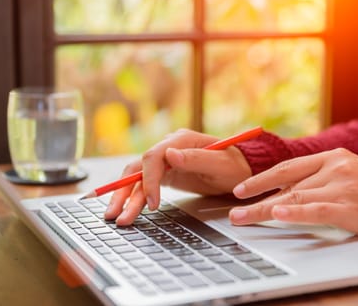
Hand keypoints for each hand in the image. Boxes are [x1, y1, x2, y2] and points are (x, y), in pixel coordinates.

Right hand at [104, 128, 251, 224]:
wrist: (241, 170)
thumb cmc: (235, 165)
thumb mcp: (221, 163)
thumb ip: (196, 158)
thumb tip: (170, 154)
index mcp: (181, 140)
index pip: (154, 156)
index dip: (149, 180)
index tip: (152, 203)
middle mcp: (168, 148)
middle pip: (139, 167)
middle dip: (124, 191)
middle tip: (115, 213)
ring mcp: (165, 161)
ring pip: (138, 179)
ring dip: (126, 198)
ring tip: (118, 218)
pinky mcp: (165, 174)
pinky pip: (145, 185)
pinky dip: (135, 198)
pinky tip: (127, 210)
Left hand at [228, 148, 357, 243]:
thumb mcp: (350, 174)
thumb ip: (320, 179)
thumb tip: (286, 190)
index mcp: (333, 157)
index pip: (288, 167)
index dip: (262, 178)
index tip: (242, 189)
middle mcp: (335, 167)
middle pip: (286, 183)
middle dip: (256, 196)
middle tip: (234, 207)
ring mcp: (342, 185)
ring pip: (294, 197)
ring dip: (264, 210)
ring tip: (242, 218)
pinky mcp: (351, 206)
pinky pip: (316, 209)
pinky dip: (294, 213)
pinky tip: (277, 214)